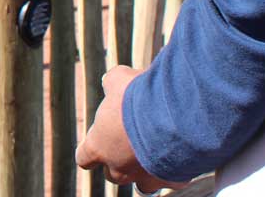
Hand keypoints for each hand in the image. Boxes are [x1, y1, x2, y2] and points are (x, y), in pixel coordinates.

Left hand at [76, 66, 186, 192]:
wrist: (175, 115)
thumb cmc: (139, 96)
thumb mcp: (119, 79)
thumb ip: (112, 84)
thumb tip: (113, 82)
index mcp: (98, 146)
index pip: (84, 158)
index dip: (90, 150)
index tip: (98, 141)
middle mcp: (119, 168)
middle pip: (113, 175)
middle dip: (119, 162)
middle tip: (130, 142)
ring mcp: (145, 177)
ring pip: (142, 186)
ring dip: (145, 172)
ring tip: (155, 154)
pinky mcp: (172, 180)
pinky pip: (171, 181)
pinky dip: (174, 171)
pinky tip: (180, 155)